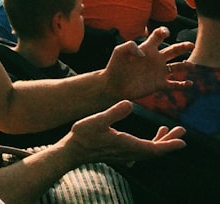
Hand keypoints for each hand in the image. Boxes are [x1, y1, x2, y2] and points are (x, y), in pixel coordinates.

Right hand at [64, 100, 184, 166]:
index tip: (183, 141)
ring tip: (168, 130)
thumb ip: (114, 112)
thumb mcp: (97, 120)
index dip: (169, 145)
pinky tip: (151, 135)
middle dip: (169, 141)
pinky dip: (152, 143)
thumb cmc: (84, 135)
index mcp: (127, 145)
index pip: (154, 148)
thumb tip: (130, 103)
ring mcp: (126, 153)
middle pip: (156, 150)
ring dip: (161, 141)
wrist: (74, 150)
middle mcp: (130, 152)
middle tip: (182, 131)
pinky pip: (143, 150)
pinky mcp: (122, 152)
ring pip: (150, 151)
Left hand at [104, 28, 193, 99]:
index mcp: (147, 48)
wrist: (114, 84)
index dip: (163, 32)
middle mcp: (155, 59)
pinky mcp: (159, 85)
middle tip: (192, 45)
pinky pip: (174, 85)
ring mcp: (158, 72)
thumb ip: (130, 46)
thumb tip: (143, 53)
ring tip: (192, 65)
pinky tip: (189, 83)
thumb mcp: (119, 51)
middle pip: (173, 50)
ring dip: (185, 66)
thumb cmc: (115, 66)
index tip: (166, 32)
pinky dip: (183, 85)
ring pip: (176, 67)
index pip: (158, 36)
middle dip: (183, 47)